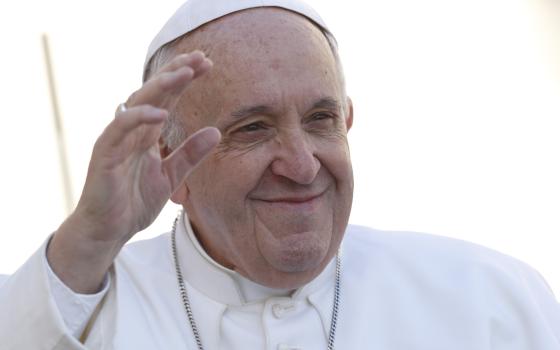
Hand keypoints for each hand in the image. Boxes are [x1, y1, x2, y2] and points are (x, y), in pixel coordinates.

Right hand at [48, 51, 219, 292]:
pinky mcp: (105, 154)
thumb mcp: (171, 176)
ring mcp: (117, 140)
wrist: (109, 231)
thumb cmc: (133, 202)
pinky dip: (138, 118)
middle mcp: (132, 131)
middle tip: (201, 57)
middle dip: (177, 73)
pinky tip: (160, 112)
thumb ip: (190, 154)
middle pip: (155, 93)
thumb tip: (216, 132)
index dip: (184, 79)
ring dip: (161, 86)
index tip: (207, 64)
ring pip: (138, 103)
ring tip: (185, 73)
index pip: (168, 98)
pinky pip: (120, 129)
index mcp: (147, 134)